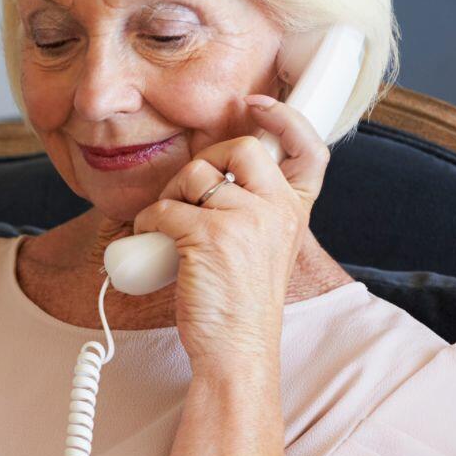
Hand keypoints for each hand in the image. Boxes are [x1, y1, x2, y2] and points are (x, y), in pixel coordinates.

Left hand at [129, 95, 331, 371]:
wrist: (237, 350)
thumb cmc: (240, 305)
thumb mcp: (264, 249)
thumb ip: (254, 210)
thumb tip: (213, 177)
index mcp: (296, 211)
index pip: (309, 150)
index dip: (284, 119)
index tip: (257, 105)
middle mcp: (278, 208)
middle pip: (238, 149)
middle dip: (204, 162)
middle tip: (186, 194)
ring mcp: (245, 220)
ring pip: (194, 176)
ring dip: (170, 196)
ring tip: (167, 228)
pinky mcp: (208, 236)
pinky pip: (163, 209)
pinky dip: (146, 223)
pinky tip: (149, 241)